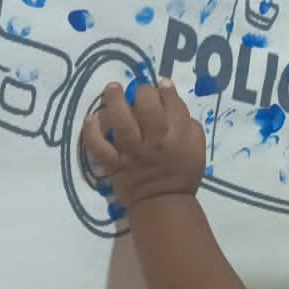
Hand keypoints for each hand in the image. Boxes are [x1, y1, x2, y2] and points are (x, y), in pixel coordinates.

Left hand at [82, 79, 205, 212]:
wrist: (163, 204)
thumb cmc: (182, 175)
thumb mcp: (198, 150)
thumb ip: (191, 126)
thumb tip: (175, 102)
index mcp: (178, 137)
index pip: (172, 104)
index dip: (165, 89)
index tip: (160, 84)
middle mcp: (155, 141)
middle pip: (147, 106)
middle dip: (142, 91)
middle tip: (138, 91)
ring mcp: (132, 152)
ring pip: (121, 121)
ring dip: (114, 101)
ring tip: (112, 88)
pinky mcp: (114, 163)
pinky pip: (99, 146)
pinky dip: (92, 132)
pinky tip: (91, 118)